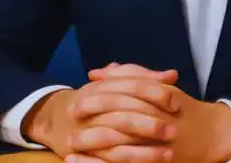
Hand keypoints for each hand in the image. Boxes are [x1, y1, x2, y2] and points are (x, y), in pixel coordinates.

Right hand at [22, 76, 179, 161]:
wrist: (56, 118)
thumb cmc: (96, 99)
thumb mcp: (115, 84)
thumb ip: (143, 78)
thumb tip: (173, 75)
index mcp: (101, 87)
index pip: (131, 86)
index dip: (154, 93)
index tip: (175, 102)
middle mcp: (90, 107)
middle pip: (123, 115)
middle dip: (150, 124)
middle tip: (173, 131)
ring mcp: (84, 133)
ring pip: (116, 143)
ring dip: (144, 151)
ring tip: (168, 154)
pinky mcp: (81, 154)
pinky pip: (106, 162)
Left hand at [86, 64, 230, 162]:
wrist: (210, 135)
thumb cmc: (180, 108)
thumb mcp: (160, 87)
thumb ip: (131, 75)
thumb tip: (98, 72)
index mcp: (161, 96)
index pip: (130, 88)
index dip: (104, 89)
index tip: (81, 92)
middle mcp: (160, 118)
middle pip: (123, 115)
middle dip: (95, 115)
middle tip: (72, 114)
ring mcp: (158, 143)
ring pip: (122, 144)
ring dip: (94, 144)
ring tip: (70, 144)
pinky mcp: (155, 162)